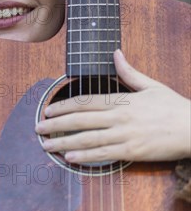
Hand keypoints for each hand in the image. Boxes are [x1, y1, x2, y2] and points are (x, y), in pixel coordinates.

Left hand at [35, 49, 190, 162]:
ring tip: (46, 145)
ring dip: (64, 142)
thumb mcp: (151, 85)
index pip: (85, 102)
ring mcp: (125, 135)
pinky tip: (69, 157)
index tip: (48, 110)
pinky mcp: (132, 152)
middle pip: (81, 120)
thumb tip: (116, 53)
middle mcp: (119, 118)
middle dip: (56, 124)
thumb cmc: (173, 108)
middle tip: (38, 127)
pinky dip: (85, 156)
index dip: (64, 106)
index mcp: (122, 100)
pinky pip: (104, 154)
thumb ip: (129, 72)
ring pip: (88, 139)